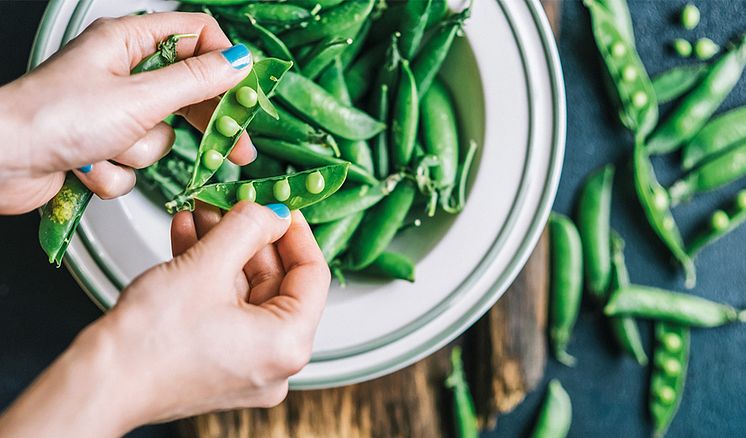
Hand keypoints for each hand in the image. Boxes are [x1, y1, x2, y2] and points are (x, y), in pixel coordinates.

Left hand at [0, 12, 256, 213]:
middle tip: (237, 148)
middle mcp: (123, 73)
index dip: (225, 63)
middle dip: (204, 125)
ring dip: (138, 152)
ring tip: (110, 148)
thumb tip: (239, 62)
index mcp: (128, 42)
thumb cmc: (54, 117)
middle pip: (188, 92)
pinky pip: (135, 163)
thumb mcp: (139, 98)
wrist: (1, 162)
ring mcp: (113, 112)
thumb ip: (196, 82)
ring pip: (161, 136)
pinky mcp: (104, 146)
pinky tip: (91, 166)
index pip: (196, 37)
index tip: (248, 94)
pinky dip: (116, 172)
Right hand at [0, 202, 329, 435]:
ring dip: (223, 248)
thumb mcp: (206, 266)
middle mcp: (274, 362)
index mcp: (288, 344)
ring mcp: (246, 365)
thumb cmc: (148, 342)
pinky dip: (210, 274)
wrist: (96, 384)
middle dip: (249, 236)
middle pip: (276, 282)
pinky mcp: (218, 363)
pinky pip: (225, 308)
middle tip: (232, 202)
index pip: (313, 275)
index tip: (281, 205)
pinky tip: (188, 238)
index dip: (295, 232)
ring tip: (201, 213)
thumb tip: (273, 212)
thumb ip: (248, 228)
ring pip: (245, 291)